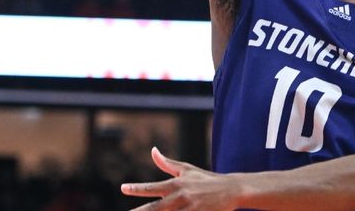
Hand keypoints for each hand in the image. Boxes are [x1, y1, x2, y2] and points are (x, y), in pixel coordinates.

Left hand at [121, 147, 242, 210]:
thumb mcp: (187, 169)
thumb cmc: (206, 179)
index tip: (123, 188)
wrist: (231, 189)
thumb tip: (153, 150)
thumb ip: (167, 163)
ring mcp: (189, 209)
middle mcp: (180, 197)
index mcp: (176, 184)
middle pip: (155, 208)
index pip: (152, 187)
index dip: (136, 188)